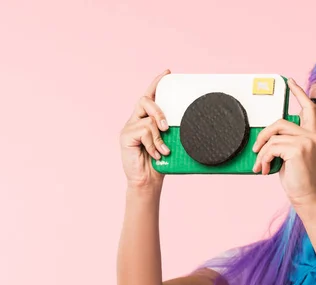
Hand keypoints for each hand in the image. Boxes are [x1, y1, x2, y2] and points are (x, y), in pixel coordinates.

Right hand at [119, 69, 171, 190]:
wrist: (147, 181)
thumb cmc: (159, 163)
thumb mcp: (169, 143)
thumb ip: (171, 131)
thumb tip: (190, 121)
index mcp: (146, 119)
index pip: (150, 96)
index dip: (156, 83)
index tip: (167, 73)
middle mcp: (135, 120)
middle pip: (145, 100)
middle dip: (159, 110)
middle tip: (167, 126)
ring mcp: (129, 128)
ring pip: (148, 119)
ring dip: (159, 136)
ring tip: (163, 149)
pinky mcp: (125, 136)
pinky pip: (144, 132)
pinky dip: (153, 144)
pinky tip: (155, 154)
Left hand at [252, 78, 315, 206]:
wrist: (304, 196)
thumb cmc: (296, 178)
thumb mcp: (289, 156)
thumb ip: (283, 142)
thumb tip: (265, 138)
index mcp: (312, 134)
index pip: (308, 108)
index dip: (299, 93)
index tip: (290, 82)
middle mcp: (312, 135)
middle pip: (279, 122)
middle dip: (263, 135)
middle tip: (256, 150)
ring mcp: (307, 141)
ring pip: (273, 137)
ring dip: (262, 152)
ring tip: (261, 165)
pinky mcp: (298, 149)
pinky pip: (271, 147)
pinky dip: (263, 158)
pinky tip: (265, 169)